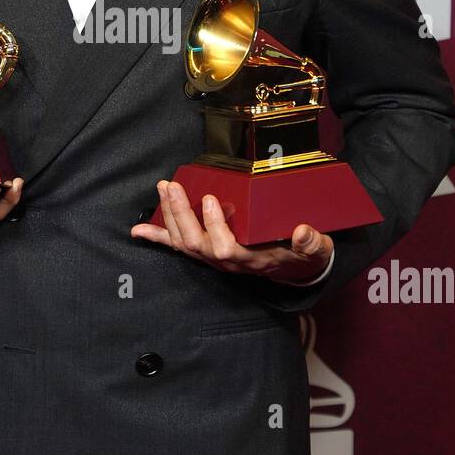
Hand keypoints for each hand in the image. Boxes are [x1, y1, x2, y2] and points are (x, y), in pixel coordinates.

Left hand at [129, 178, 333, 283]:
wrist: (295, 268)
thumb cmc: (302, 254)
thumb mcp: (316, 249)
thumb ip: (312, 242)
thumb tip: (303, 232)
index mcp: (252, 259)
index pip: (226, 249)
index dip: (216, 227)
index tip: (211, 200)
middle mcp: (228, 262)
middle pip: (196, 244)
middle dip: (181, 215)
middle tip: (173, 187)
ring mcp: (214, 259)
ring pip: (184, 243)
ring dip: (169, 217)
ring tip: (163, 190)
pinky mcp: (206, 252)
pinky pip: (178, 247)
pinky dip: (158, 237)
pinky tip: (139, 231)